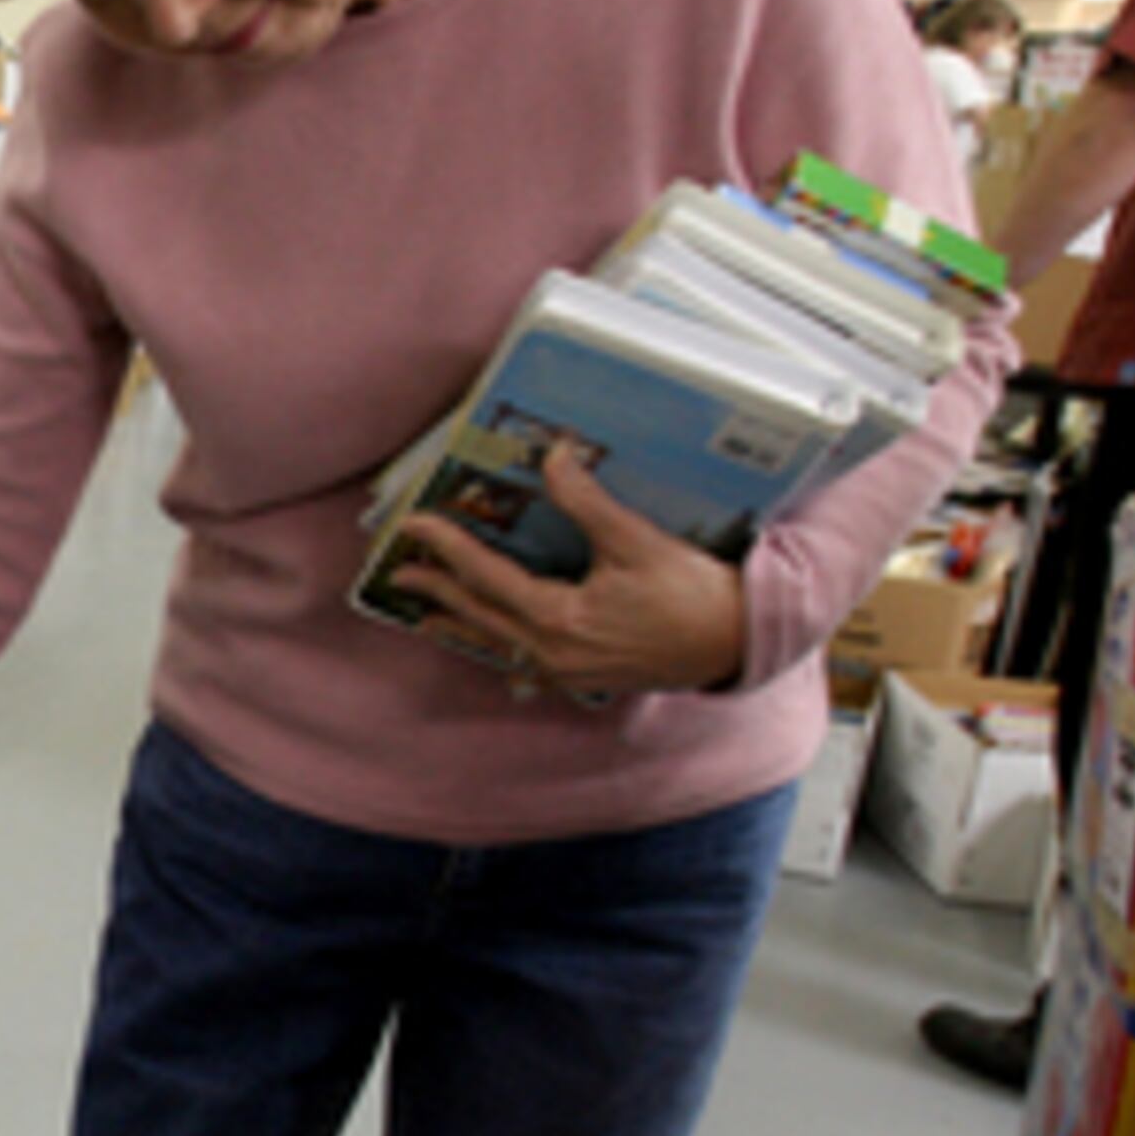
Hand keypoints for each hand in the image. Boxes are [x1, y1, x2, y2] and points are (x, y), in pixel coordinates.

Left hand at [384, 444, 747, 698]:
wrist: (736, 645)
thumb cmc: (693, 596)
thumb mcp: (638, 542)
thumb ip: (588, 502)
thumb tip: (554, 457)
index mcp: (559, 619)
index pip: (487, 577)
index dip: (447, 547)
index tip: (413, 525)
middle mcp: (554, 652)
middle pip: (480, 616)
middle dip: (438, 592)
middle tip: (398, 573)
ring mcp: (567, 671)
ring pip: (499, 644)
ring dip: (462, 624)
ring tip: (427, 614)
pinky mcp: (585, 678)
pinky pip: (525, 661)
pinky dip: (500, 644)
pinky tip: (495, 642)